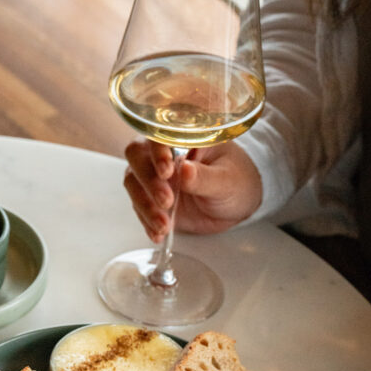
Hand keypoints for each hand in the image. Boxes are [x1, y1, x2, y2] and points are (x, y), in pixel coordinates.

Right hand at [123, 139, 262, 242]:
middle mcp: (162, 154)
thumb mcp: (227, 180)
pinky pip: (139, 208)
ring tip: (164, 225)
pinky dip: (146, 222)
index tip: (167, 172)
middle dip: (148, 181)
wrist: (237, 203)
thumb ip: (205, 177)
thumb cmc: (237, 181)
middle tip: (166, 202)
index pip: (159, 137)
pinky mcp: (151, 199)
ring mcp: (153, 176)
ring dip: (145, 206)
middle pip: (137, 158)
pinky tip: (158, 233)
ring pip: (133, 184)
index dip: (157, 152)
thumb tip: (185, 169)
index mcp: (183, 138)